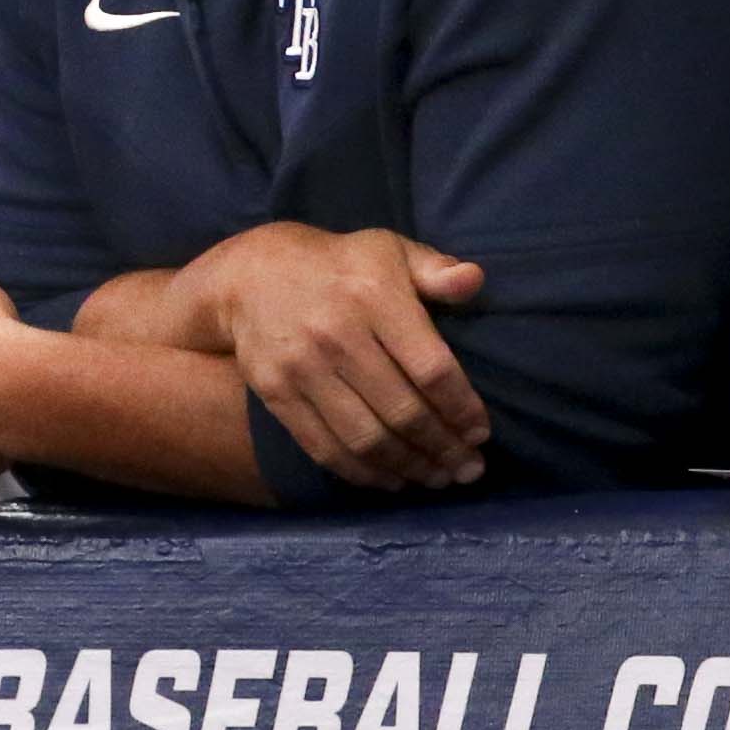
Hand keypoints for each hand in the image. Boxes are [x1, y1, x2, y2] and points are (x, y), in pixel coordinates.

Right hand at [187, 223, 487, 489]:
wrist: (249, 275)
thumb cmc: (338, 265)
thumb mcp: (387, 249)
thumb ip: (434, 268)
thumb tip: (474, 280)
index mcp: (374, 297)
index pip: (432, 369)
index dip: (462, 409)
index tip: (480, 433)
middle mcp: (338, 336)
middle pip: (403, 411)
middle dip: (444, 449)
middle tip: (468, 469)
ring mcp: (302, 369)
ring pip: (366, 437)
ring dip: (409, 467)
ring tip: (436, 478)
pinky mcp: (276, 394)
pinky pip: (323, 447)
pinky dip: (362, 473)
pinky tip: (390, 479)